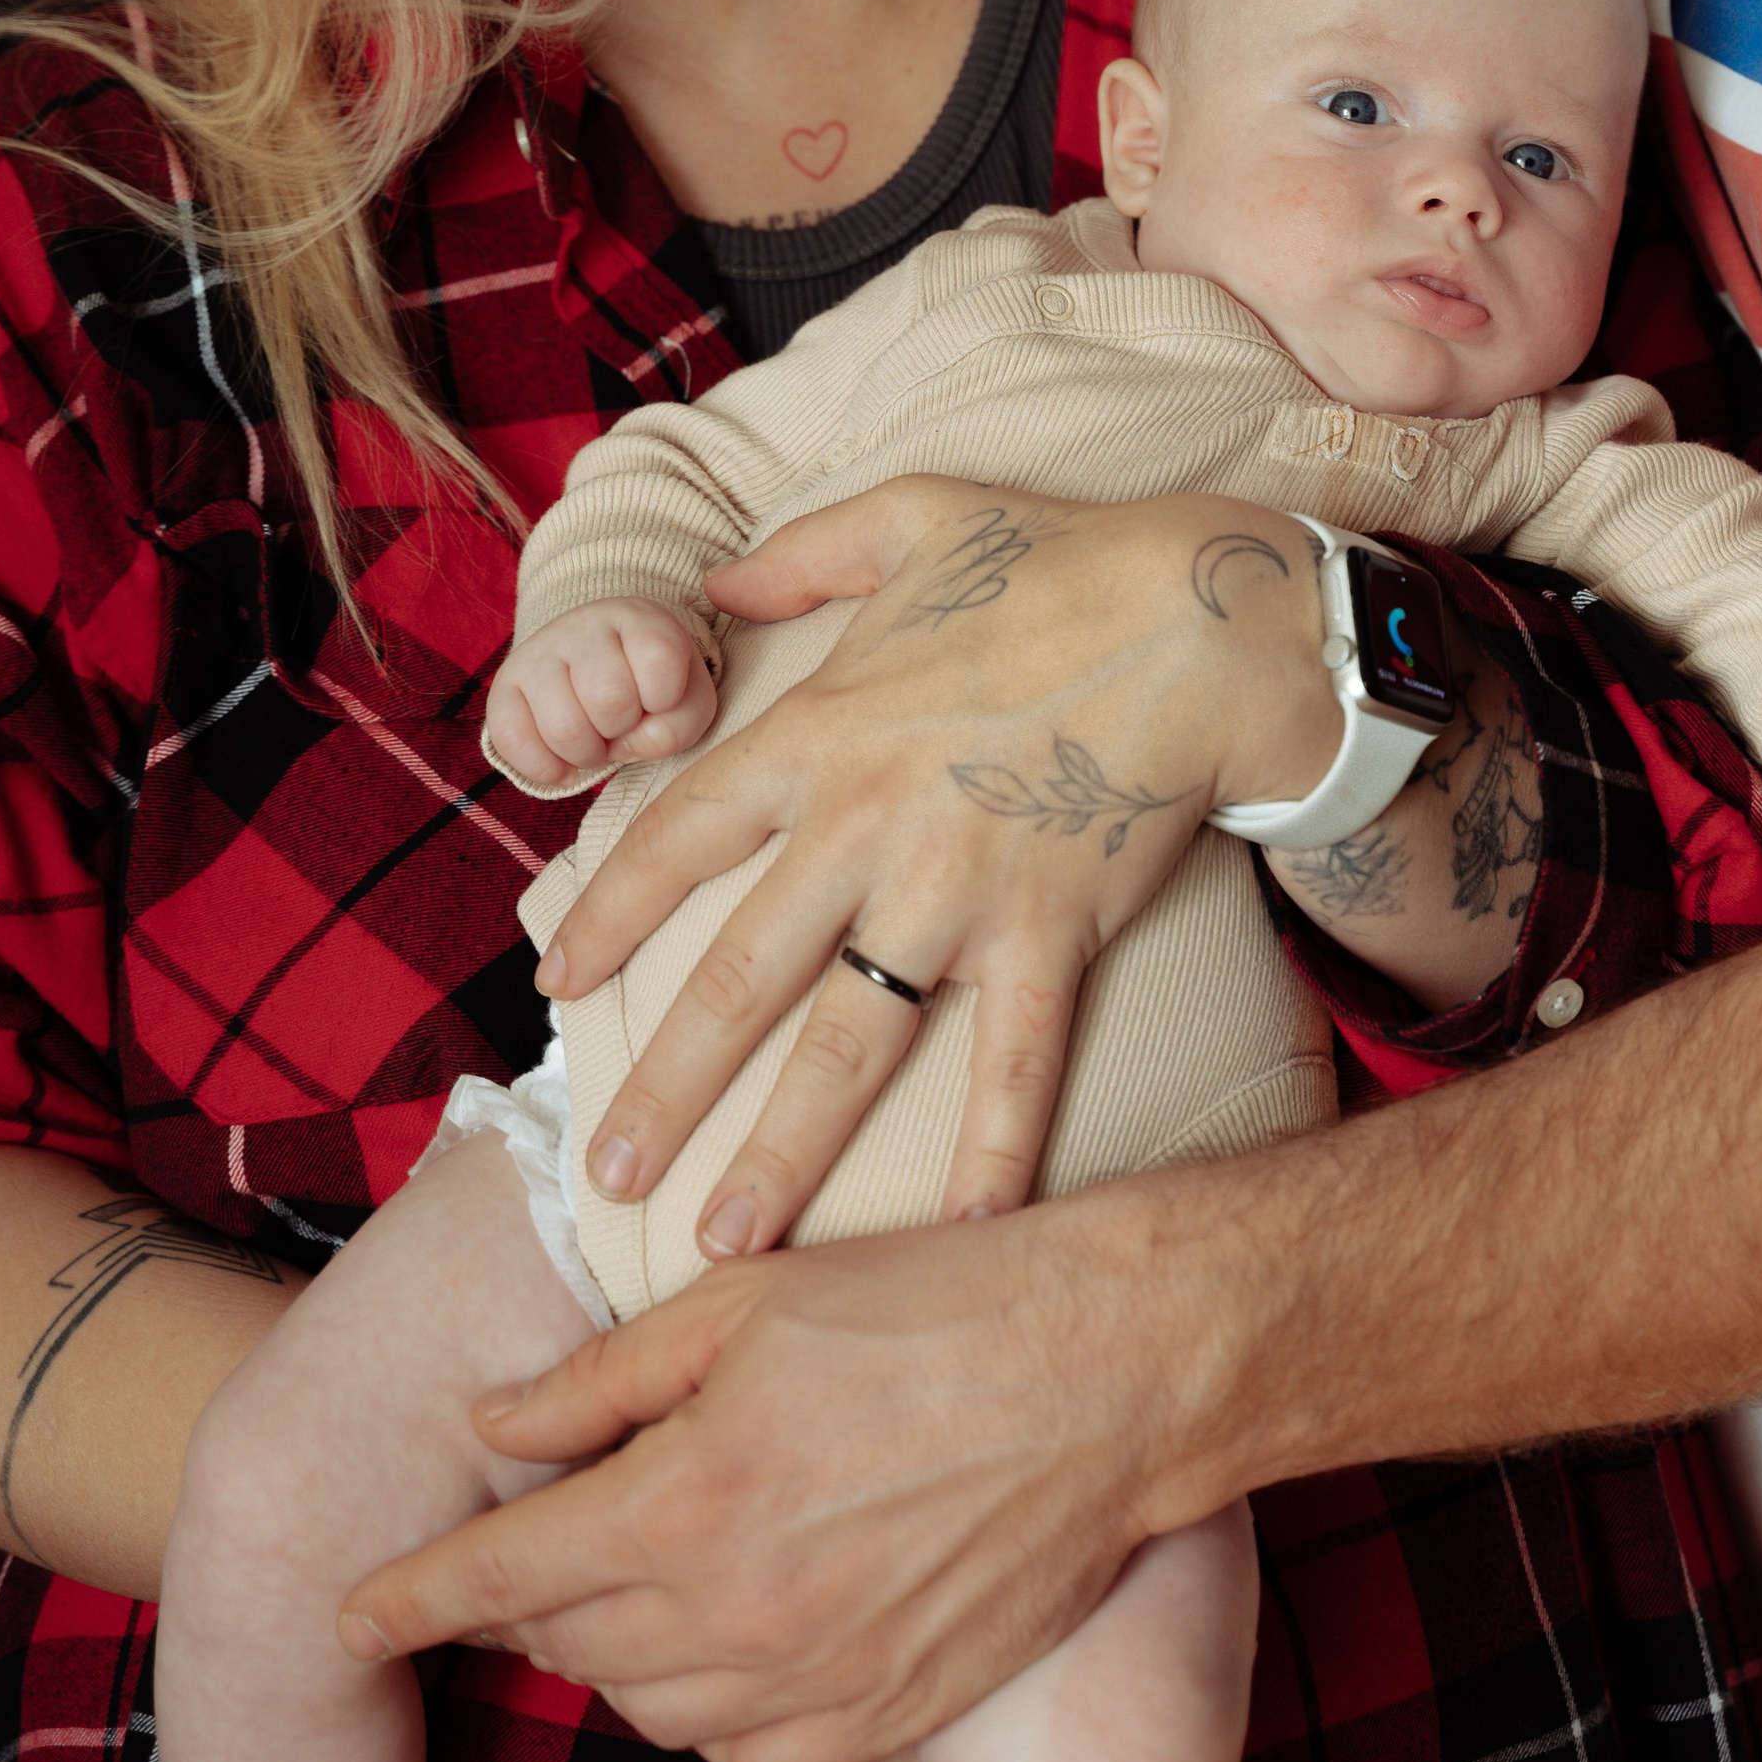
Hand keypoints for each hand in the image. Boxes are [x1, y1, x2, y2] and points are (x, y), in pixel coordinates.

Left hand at [336, 1188, 1210, 1761]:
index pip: (497, 1578)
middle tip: (534, 1559)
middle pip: (569, 1651)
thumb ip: (601, 1379)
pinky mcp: (889, 1716)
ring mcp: (816, 1678)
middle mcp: (734, 1610)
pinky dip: (721, 1722)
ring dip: (620, 1663)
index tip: (352, 1619)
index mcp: (680, 1496)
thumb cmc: (931, 1302)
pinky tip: (738, 1653)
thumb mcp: (745, 1300)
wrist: (1110, 1371)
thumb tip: (492, 1427)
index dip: (409, 1600)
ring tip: (639, 1592)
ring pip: (655, 1716)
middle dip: (524, 1613)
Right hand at [483, 598, 717, 788]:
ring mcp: (537, 654)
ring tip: (594, 740)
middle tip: (621, 725)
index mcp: (638, 618)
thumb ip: (679, 725)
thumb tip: (625, 745)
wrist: (595, 666)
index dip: (666, 698)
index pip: (660, 661)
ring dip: (587, 755)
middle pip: (610, 700)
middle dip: (623, 730)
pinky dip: (545, 768)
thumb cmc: (648, 685)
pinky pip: (513, 742)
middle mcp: (582, 626)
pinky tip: (564, 762)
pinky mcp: (502, 686)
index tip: (658, 698)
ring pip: (564, 728)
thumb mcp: (686, 697)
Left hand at [531, 480, 1338, 1255]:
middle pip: (741, 977)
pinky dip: (994, 1150)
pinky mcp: (1054, 931)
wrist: (1207, 615)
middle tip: (612, 1171)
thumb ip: (801, 553)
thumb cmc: (1062, 560)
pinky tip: (963, 1233)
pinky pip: (1014, 1060)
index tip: (555, 981)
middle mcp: (869, 826)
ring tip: (727, 1243)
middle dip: (667, 1086)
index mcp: (820, 734)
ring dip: (784, 1151)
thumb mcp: (911, 518)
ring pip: (850, 1044)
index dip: (608, 915)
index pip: (680, 840)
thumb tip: (716, 578)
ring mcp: (960, 891)